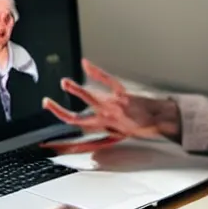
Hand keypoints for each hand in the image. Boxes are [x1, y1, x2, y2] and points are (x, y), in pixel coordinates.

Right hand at [41, 58, 180, 153]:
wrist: (159, 119)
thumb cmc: (142, 125)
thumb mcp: (121, 133)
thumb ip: (104, 132)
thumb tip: (93, 144)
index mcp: (103, 124)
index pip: (77, 124)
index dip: (61, 119)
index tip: (49, 112)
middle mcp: (104, 116)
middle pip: (78, 115)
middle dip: (61, 110)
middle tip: (48, 103)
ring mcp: (112, 104)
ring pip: (90, 98)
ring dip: (76, 91)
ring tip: (65, 84)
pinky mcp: (121, 94)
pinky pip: (106, 80)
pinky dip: (96, 71)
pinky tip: (86, 64)